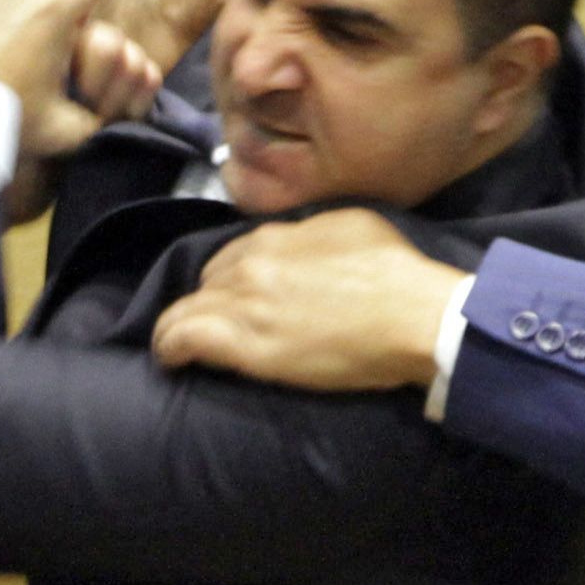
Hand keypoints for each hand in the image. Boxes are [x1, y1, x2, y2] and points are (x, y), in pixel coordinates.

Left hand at [152, 208, 466, 390]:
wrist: (414, 315)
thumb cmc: (396, 271)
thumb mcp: (350, 226)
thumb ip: (310, 233)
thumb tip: (298, 242)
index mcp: (275, 236)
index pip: (231, 256)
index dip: (228, 279)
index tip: (234, 298)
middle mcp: (252, 263)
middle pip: (209, 283)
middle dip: (209, 302)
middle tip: (217, 326)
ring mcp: (245, 304)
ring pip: (186, 310)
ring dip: (179, 326)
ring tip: (176, 346)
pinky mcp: (246, 345)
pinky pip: (183, 338)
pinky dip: (169, 346)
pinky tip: (169, 359)